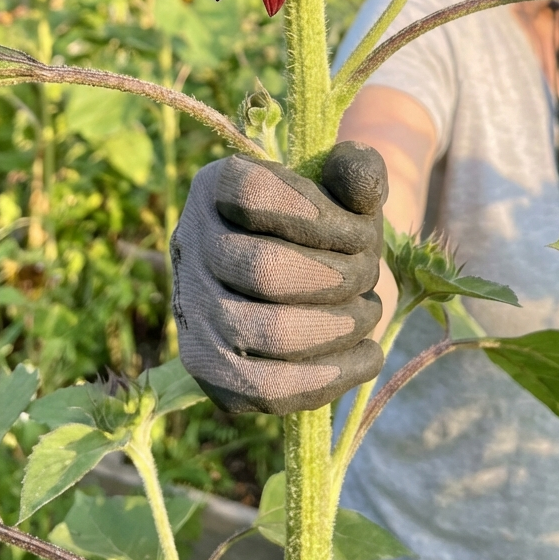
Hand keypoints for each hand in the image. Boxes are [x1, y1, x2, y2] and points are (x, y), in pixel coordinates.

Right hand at [170, 142, 387, 413]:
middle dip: (339, 278)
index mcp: (215, 186)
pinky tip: (365, 356)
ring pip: (268, 333)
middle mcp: (189, 244)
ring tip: (366, 314)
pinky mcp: (208, 368)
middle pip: (265, 268)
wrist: (302, 274)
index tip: (360, 230)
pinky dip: (330, 377)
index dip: (324, 217)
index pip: (257, 194)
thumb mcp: (346, 186)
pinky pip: (267, 389)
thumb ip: (359, 170)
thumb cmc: (328, 224)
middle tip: (368, 276)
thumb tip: (360, 180)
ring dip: (339, 327)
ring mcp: (191, 310)